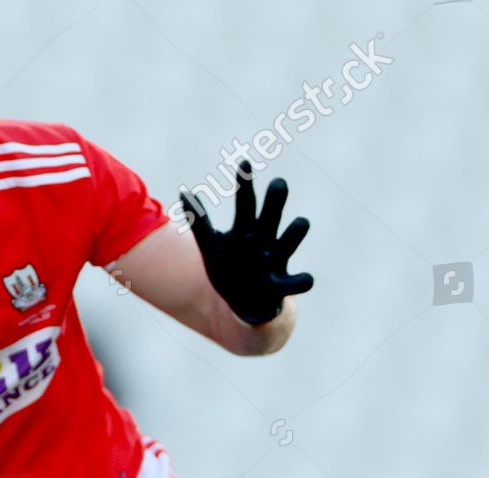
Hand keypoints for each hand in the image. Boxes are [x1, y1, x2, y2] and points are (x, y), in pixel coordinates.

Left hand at [180, 164, 312, 325]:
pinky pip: (299, 281)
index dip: (245, 183)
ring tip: (299, 223)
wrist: (243, 304)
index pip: (246, 202)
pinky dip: (303, 280)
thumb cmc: (228, 269)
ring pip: (292, 237)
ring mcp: (276, 260)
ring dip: (296, 230)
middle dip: (276, 198)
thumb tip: (183, 191)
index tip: (244, 162)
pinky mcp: (283, 286)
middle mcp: (265, 238)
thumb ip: (199, 222)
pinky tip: (305, 279)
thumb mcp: (211, 247)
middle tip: (278, 184)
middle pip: (273, 212)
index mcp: (247, 229)